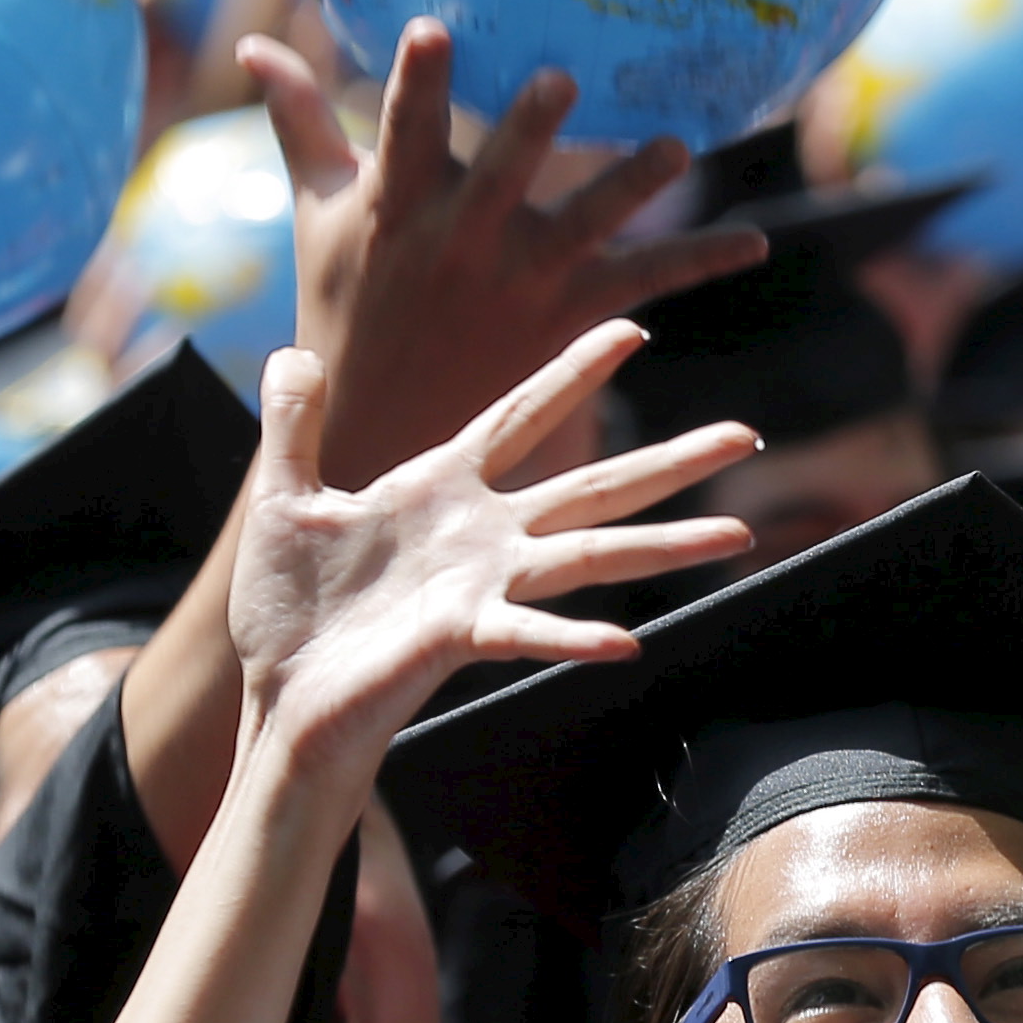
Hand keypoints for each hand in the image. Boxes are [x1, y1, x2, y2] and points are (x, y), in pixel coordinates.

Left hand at [225, 325, 751, 765]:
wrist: (278, 692)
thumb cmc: (286, 608)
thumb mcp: (282, 496)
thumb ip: (295, 426)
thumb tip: (292, 355)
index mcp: (441, 492)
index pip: (521, 417)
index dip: (575, 373)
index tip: (632, 330)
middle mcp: (481, 537)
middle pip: (594, 485)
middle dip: (670, 461)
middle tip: (744, 435)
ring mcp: (481, 587)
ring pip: (591, 555)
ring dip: (665, 545)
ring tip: (737, 532)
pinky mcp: (459, 637)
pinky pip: (527, 634)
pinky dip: (574, 638)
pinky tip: (626, 641)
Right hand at [243, 19, 768, 489]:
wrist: (384, 420)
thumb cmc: (347, 299)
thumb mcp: (318, 211)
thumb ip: (299, 121)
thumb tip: (250, 45)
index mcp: (399, 206)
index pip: (401, 133)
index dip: (415, 84)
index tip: (430, 30)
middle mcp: (463, 243)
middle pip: (499, 179)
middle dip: (527, 133)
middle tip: (559, 79)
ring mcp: (522, 282)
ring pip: (582, 229)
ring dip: (628, 188)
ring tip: (675, 147)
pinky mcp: (572, 314)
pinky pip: (646, 280)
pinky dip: (701, 259)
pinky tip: (758, 242)